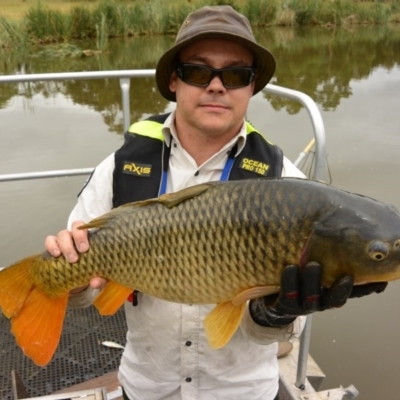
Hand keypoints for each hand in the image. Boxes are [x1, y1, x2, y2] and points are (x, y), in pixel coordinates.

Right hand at [44, 220, 106, 291]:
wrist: (80, 279)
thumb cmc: (94, 271)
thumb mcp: (101, 276)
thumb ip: (101, 279)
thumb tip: (95, 282)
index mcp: (91, 237)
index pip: (88, 225)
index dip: (84, 233)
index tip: (85, 248)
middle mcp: (78, 236)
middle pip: (75, 226)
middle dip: (77, 239)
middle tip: (79, 255)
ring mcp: (65, 240)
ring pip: (62, 234)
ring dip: (65, 245)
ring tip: (70, 259)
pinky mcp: (54, 246)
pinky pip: (50, 240)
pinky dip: (51, 245)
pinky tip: (56, 254)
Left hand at [249, 263, 386, 327]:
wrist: (275, 300)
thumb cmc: (301, 278)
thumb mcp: (320, 271)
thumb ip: (335, 262)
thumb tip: (356, 244)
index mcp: (332, 294)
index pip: (352, 292)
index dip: (363, 288)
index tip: (366, 278)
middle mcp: (320, 301)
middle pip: (333, 299)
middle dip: (338, 288)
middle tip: (344, 274)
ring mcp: (303, 304)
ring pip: (311, 297)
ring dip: (312, 280)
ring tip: (313, 265)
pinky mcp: (284, 305)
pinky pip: (287, 295)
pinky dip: (289, 281)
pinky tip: (289, 268)